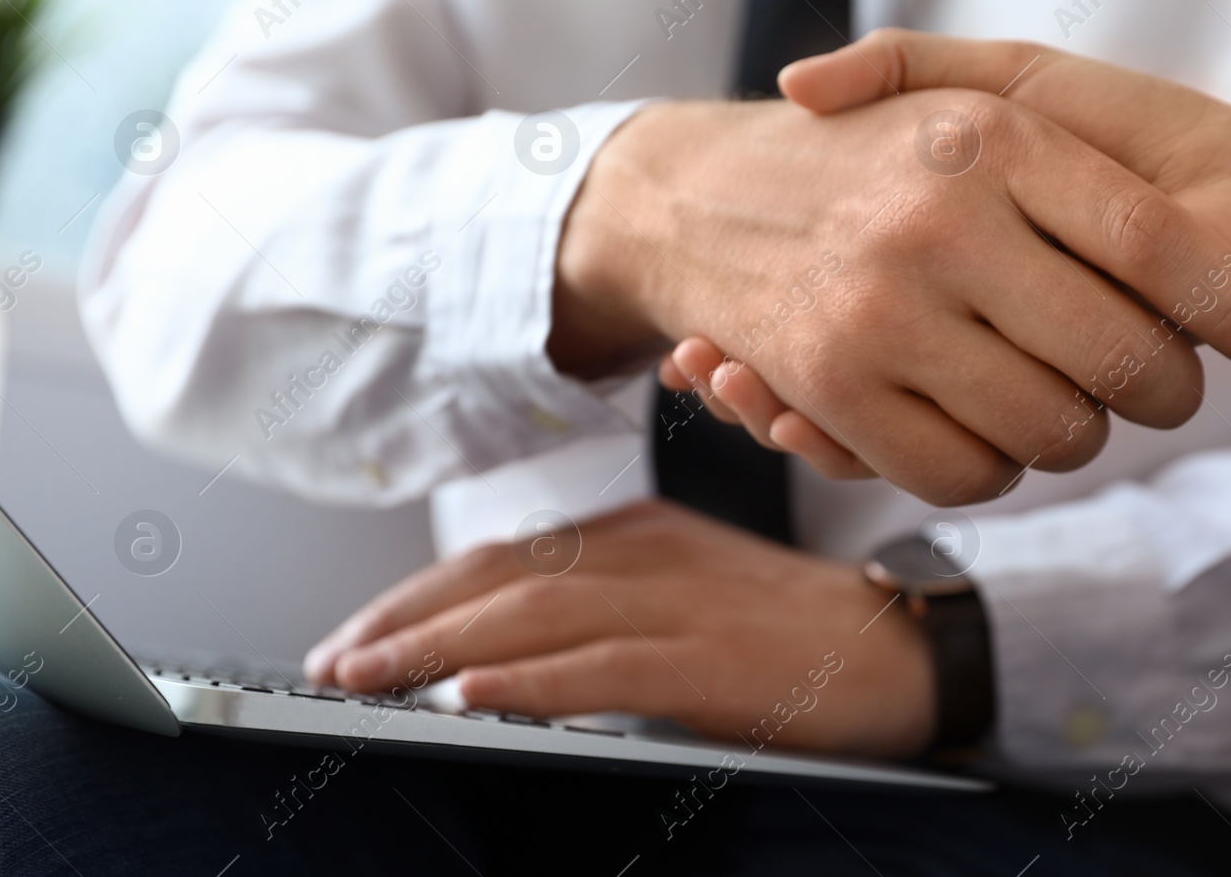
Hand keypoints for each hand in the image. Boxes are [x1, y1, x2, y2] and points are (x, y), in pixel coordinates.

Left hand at [302, 500, 934, 757]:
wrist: (899, 643)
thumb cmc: (788, 627)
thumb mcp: (686, 589)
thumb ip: (606, 602)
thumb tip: (506, 645)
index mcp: (635, 534)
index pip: (503, 556)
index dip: (419, 594)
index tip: (357, 633)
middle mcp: (644, 555)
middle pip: (499, 577)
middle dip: (404, 620)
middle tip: (331, 662)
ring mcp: (675, 603)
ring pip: (531, 615)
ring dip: (436, 647)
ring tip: (363, 678)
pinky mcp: (705, 658)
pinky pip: (599, 668)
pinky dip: (528, 681)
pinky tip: (471, 696)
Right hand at [553, 81, 1230, 505]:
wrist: (700, 197)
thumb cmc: (868, 157)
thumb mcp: (963, 103)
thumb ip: (1078, 159)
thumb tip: (1229, 253)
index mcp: (991, 138)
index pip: (1155, 242)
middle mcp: (939, 222)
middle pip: (1121, 358)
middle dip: (1167, 392)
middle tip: (1163, 389)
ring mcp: (881, 310)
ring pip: (1052, 432)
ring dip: (1077, 432)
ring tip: (1064, 398)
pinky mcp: (831, 387)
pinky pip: (964, 474)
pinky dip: (995, 469)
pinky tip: (989, 426)